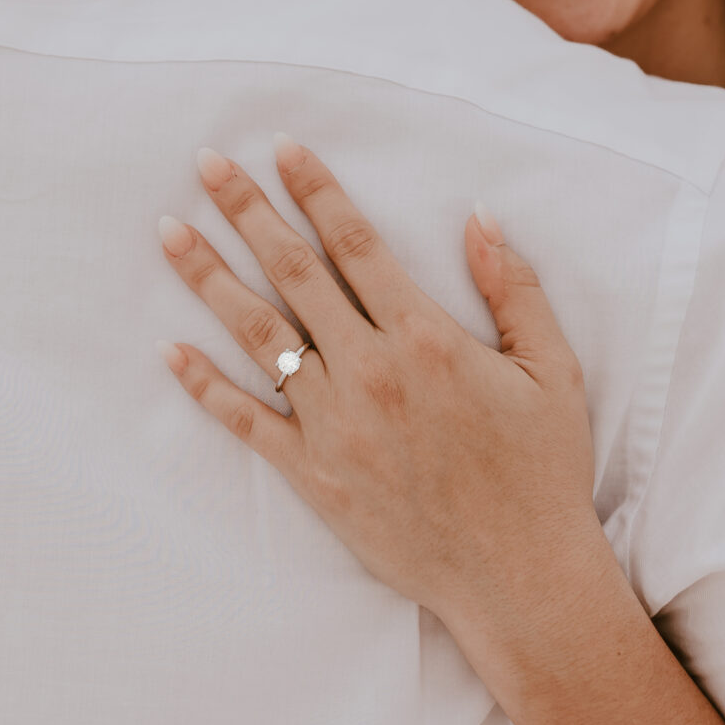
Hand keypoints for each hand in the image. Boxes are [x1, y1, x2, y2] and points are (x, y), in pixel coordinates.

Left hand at [156, 135, 598, 626]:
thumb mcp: (554, 372)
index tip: (281, 148)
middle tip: (206, 165)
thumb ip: (514, 289)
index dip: (316, 189)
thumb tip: (481, 218)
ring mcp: (334, 424)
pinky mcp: (315, 475)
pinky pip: (247, 422)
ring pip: (258, 334)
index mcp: (426, 338)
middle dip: (246, 211)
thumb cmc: (542, 472)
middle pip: (293, 272)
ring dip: (210, 277)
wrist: (518, 576)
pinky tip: (170, 350)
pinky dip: (205, 386)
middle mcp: (369, 371)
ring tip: (170, 232)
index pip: (356, 243)